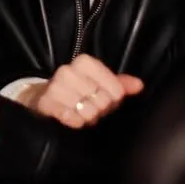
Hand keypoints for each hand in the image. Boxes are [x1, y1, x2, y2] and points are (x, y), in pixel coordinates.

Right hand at [29, 54, 143, 128]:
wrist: (45, 96)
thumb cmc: (78, 90)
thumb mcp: (99, 83)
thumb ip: (120, 84)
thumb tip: (139, 85)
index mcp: (84, 62)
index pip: (116, 90)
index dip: (113, 99)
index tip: (102, 98)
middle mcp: (68, 71)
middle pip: (103, 102)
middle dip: (99, 109)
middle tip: (90, 106)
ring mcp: (55, 86)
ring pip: (88, 112)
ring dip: (87, 117)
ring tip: (80, 112)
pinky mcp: (46, 102)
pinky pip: (72, 118)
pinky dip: (75, 122)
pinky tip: (72, 117)